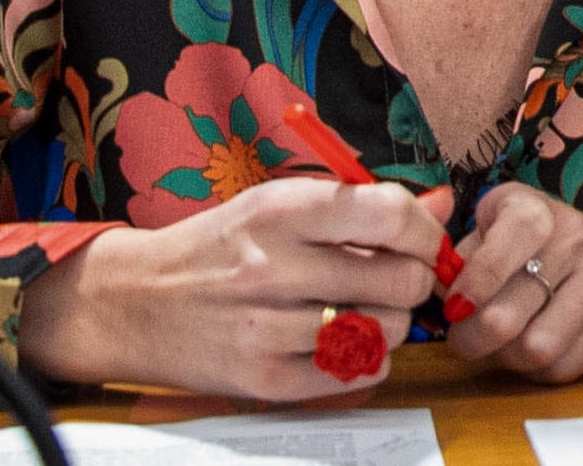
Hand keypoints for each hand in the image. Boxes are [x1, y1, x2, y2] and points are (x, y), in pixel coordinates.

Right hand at [16, 178, 445, 398]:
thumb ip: (363, 204)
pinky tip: (348, 339)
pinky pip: (360, 373)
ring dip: (392, 318)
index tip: (422, 238)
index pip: (389, 213)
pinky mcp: (264, 379)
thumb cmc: (222, 246)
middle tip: (396, 276)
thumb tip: (446, 202)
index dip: (424, 228)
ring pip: (388, 328)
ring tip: (364, 306)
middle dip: (414, 277)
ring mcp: (267, 329)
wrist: (136, 302)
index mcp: (280, 209)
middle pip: (401, 277)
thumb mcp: (281, 203)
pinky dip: (370, 357)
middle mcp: (273, 267)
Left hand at [441, 184, 582, 382]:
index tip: (453, 308)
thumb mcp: (493, 234)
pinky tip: (534, 349)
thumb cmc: (534, 250)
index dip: (475, 281)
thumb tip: (432, 287)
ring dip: (507, 358)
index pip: (510, 240)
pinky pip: (564, 366)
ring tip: (502, 346)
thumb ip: (460, 257)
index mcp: (537, 208)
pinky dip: (537, 370)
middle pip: (507, 316)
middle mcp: (580, 235)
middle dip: (472, 340)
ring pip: (536, 349)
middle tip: (464, 340)